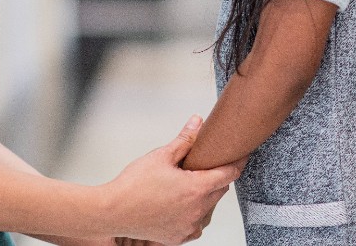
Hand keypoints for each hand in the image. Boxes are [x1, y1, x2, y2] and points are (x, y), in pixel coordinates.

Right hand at [102, 116, 240, 243]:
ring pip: (209, 208)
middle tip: (205, 165)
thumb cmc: (134, 184)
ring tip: (189, 183)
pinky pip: (196, 223)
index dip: (237, 162)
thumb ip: (184, 140)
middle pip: (219, 191)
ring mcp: (188, 227)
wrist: (113, 212)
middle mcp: (197, 212)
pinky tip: (182, 202)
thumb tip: (198, 122)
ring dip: (206, 196)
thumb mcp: (161, 156)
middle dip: (216, 177)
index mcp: (196, 190)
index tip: (242, 155)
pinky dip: (195, 212)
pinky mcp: (179, 237)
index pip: (228, 175)